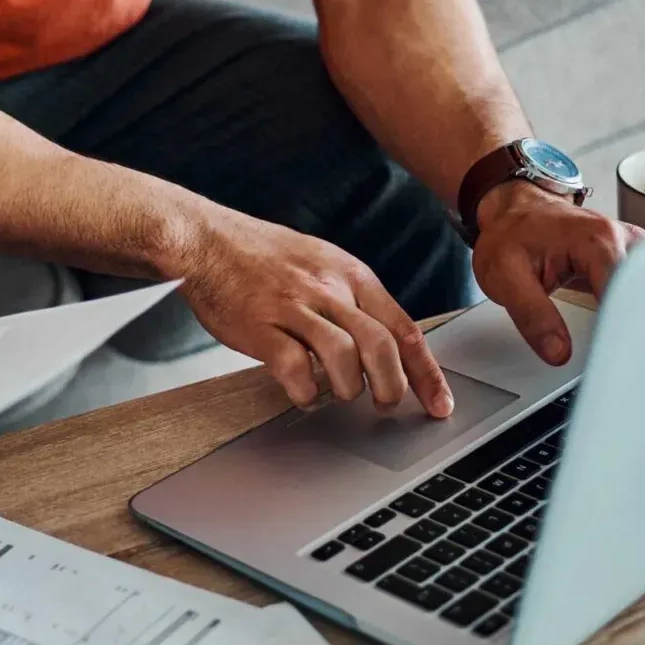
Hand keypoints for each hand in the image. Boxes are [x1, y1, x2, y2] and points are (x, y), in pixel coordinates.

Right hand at [166, 212, 454, 416]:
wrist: (205, 239)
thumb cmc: (260, 257)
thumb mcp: (321, 264)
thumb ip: (352, 299)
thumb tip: (384, 344)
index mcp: (350, 274)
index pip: (403, 328)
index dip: (425, 372)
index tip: (439, 403)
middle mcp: (328, 288)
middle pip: (380, 346)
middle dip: (390, 386)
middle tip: (384, 405)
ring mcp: (293, 306)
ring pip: (343, 358)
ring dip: (347, 389)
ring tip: (338, 394)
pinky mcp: (260, 326)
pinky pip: (294, 367)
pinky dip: (304, 391)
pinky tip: (302, 393)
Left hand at [472, 182, 644, 363]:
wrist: (514, 213)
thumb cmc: (510, 236)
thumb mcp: (505, 277)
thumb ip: (533, 316)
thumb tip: (558, 351)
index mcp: (598, 240)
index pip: (626, 294)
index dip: (621, 329)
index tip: (611, 354)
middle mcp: (624, 239)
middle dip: (637, 327)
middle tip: (619, 355)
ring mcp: (631, 248)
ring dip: (639, 319)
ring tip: (621, 342)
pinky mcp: (630, 259)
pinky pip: (643, 289)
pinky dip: (634, 311)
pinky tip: (622, 328)